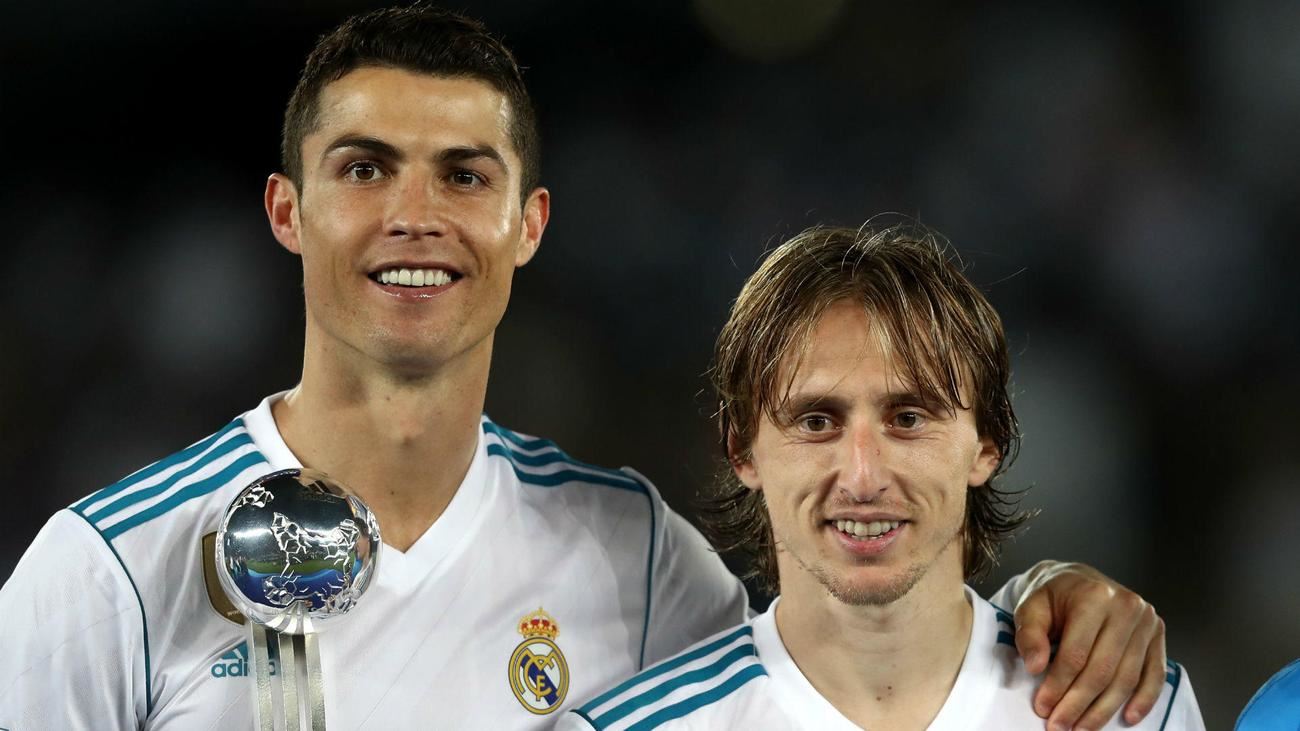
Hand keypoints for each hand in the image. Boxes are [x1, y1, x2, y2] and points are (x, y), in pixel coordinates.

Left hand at [1014, 561, 1166, 730]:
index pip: (1076, 653)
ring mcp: (1146, 621)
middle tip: (1060, 726)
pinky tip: (1126, 718)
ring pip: (1126, 678)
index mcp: (1093, 596)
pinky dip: (1142, 700)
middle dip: (1079, 704)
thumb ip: (1029, 634)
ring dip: (1104, 710)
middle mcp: (1126, 606)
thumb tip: (1035, 666)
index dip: (1058, 685)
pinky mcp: (1158, 635)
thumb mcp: (1031, 607)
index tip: (1043, 708)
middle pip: (1102, 669)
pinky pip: (1153, 675)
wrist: (1078, 580)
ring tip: (1083, 728)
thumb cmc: (1053, 596)